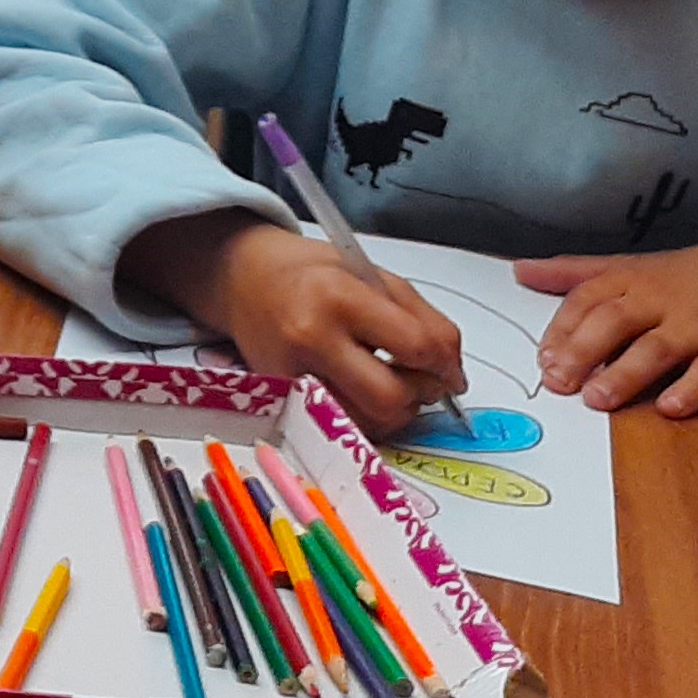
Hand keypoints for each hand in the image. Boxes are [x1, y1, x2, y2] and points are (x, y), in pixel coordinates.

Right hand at [137, 212, 462, 432]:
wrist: (244, 278)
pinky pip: (345, 424)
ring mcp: (293, 373)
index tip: (451, 369)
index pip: (415, 346)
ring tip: (392, 382)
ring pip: (371, 423)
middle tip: (425, 380)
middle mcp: (311, 337)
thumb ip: (421, 317)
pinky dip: (367, 415)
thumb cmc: (314, 273)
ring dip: (396, 410)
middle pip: (392, 398)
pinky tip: (364, 391)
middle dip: (422, 395)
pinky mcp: (284, 397)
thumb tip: (453, 372)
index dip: (447, 364)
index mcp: (338, 295)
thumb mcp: (372, 275)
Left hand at [518, 235, 697, 415]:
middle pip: (614, 322)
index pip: (587, 298)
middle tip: (557, 382)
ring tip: (597, 400)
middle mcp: (661, 300)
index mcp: (633, 279)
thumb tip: (519, 270)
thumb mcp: (636, 265)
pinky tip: (670, 408)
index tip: (541, 357)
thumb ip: (577, 272)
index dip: (561, 327)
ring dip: (625, 374)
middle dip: (582, 351)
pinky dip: (690, 389)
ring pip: (656, 348)